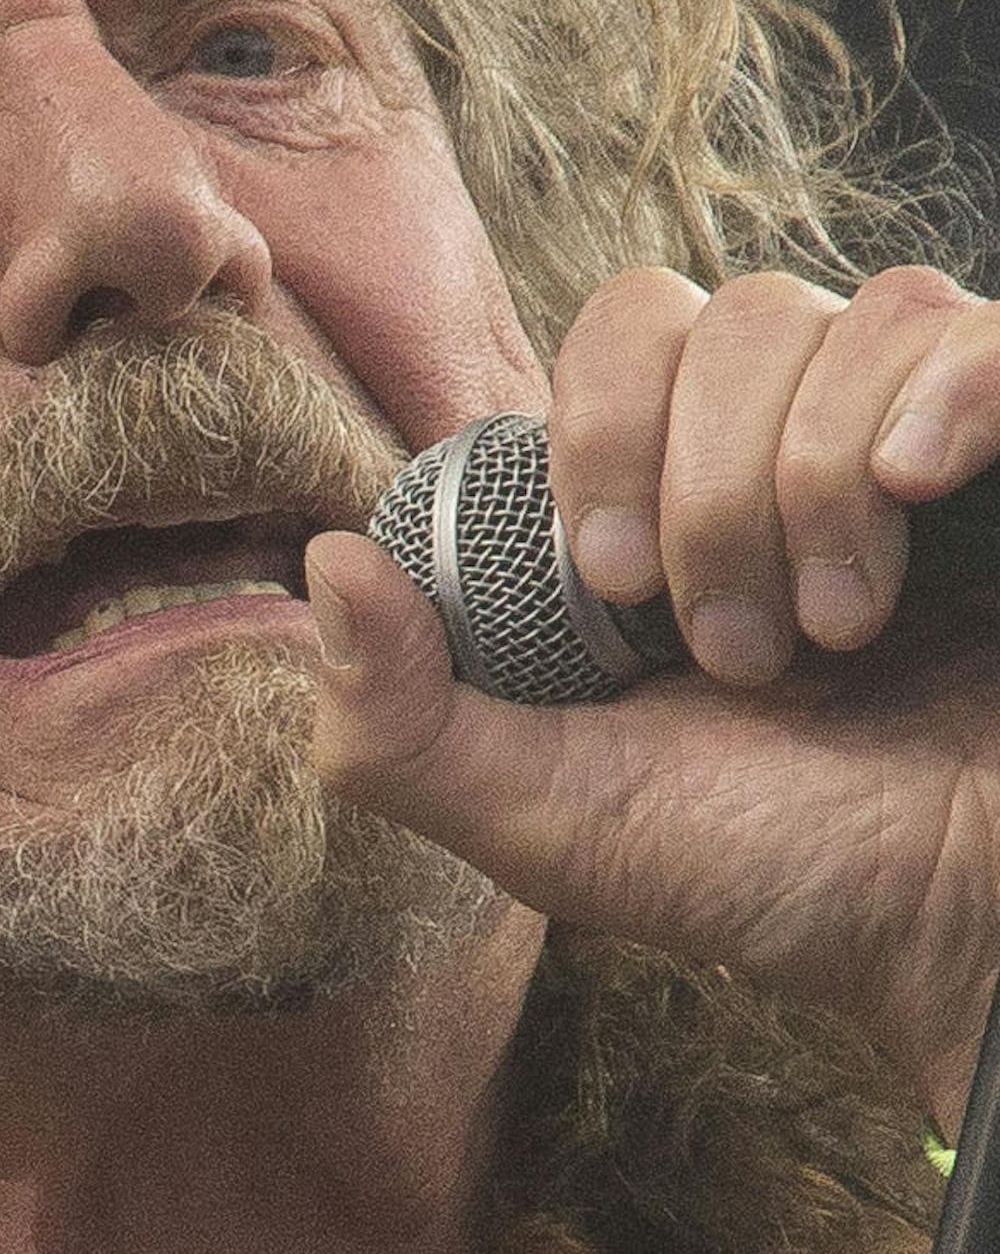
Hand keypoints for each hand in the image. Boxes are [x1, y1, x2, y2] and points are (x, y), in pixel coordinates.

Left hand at [306, 265, 999, 1133]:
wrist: (963, 938)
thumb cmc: (768, 871)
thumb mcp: (545, 816)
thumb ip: (401, 721)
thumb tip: (320, 558)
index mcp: (678, 484)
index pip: (620, 332)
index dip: (601, 432)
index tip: (611, 585)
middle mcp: (799, 432)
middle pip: (722, 315)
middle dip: (702, 480)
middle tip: (730, 647)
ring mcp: (925, 435)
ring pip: (844, 319)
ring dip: (811, 484)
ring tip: (832, 636)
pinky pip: (978, 329)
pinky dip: (940, 389)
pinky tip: (922, 485)